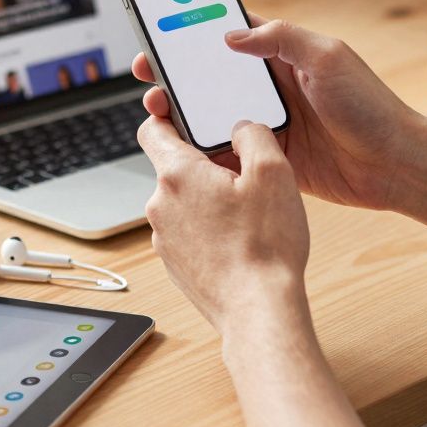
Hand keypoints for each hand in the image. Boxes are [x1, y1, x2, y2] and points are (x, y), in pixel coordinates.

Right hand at [132, 16, 421, 210]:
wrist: (394, 165)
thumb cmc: (371, 106)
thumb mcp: (329, 57)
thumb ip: (282, 39)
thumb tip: (232, 33)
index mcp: (285, 54)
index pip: (232, 30)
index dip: (196, 26)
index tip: (164, 23)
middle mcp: (272, 85)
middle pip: (212, 73)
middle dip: (178, 70)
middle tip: (149, 70)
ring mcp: (268, 122)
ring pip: (214, 112)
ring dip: (185, 110)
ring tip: (159, 107)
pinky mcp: (269, 156)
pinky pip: (228, 150)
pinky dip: (204, 149)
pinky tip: (183, 148)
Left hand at [138, 117, 309, 334]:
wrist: (258, 311)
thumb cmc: (266, 246)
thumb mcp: (274, 171)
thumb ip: (254, 134)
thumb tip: (241, 127)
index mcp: (177, 174)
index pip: (153, 128)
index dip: (168, 115)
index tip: (187, 115)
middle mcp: (160, 205)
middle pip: (175, 167)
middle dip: (207, 165)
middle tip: (244, 176)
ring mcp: (164, 239)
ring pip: (184, 202)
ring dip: (209, 200)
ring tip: (248, 215)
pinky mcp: (175, 265)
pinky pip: (189, 232)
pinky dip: (209, 230)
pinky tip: (240, 241)